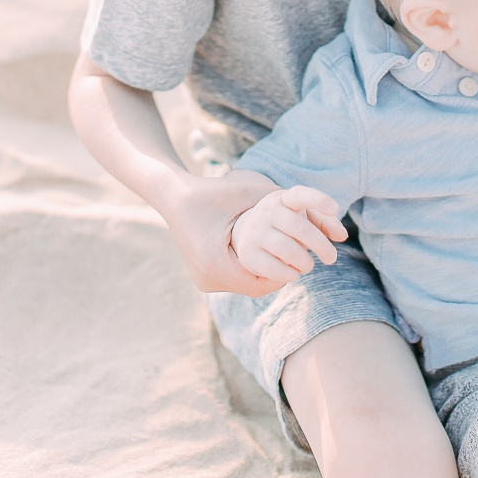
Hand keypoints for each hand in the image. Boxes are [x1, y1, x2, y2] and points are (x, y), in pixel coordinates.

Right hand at [161, 169, 302, 297]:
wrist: (172, 195)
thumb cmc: (209, 191)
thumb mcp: (244, 192)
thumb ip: (273, 199)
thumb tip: (305, 205)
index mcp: (217, 263)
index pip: (260, 284)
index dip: (282, 274)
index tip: (299, 260)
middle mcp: (208, 278)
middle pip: (252, 286)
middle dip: (275, 274)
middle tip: (295, 260)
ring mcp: (203, 280)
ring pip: (243, 284)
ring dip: (262, 272)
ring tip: (281, 256)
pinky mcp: (202, 276)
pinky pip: (232, 279)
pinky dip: (248, 269)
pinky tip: (260, 253)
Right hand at [230, 185, 347, 287]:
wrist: (249, 232)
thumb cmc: (288, 224)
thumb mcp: (306, 217)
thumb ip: (326, 222)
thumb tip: (342, 235)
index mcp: (284, 199)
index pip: (300, 194)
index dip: (318, 200)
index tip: (336, 208)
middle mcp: (268, 212)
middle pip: (299, 227)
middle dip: (321, 245)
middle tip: (331, 258)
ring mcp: (255, 231)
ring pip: (287, 249)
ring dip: (305, 262)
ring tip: (308, 265)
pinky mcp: (248, 253)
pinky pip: (274, 268)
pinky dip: (290, 274)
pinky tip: (293, 272)